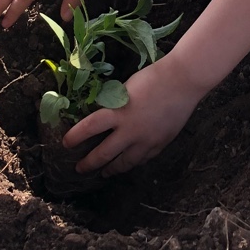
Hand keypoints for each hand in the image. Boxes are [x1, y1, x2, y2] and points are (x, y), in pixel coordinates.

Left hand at [64, 58, 201, 175]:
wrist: (184, 80)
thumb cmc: (154, 77)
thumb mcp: (126, 87)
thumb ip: (115, 104)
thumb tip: (105, 114)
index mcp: (118, 111)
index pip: (89, 127)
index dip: (75, 137)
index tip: (65, 144)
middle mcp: (130, 130)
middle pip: (104, 153)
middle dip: (89, 163)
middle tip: (80, 168)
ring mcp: (146, 139)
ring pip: (124, 162)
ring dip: (111, 169)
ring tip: (104, 173)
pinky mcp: (161, 143)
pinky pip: (143, 159)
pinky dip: (134, 162)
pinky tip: (129, 164)